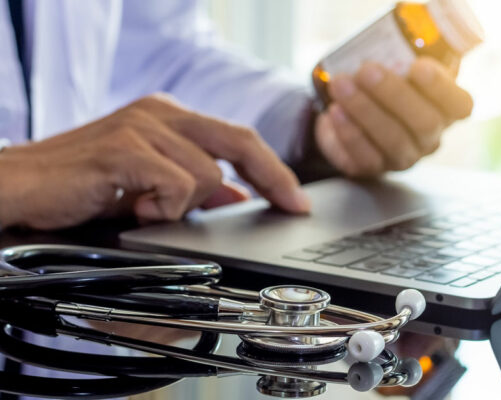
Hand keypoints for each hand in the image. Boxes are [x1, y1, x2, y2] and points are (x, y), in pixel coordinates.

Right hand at [0, 94, 310, 229]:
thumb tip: (235, 199)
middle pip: (241, 142)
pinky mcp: (125, 148)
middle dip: (273, 178)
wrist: (20, 186)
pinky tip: (134, 209)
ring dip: (185, 206)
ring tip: (146, 209)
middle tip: (291, 205)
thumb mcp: (149, 186)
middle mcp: (161, 113)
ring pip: (208, 176)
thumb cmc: (83, 186)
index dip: (273, 169)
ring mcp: (144, 127)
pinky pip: (176, 185)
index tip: (295, 198)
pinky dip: (162, 209)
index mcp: (170, 117)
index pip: (238, 138)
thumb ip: (192, 189)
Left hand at [315, 57, 472, 177]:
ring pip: (393, 140)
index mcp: (446, 109)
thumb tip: (388, 45)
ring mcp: (405, 157)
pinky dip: (349, 133)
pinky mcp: (375, 168)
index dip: (440, 88)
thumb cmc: (384, 85)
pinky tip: (335, 111)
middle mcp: (430, 137)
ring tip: (341, 85)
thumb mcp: (399, 68)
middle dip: (393, 94)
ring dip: (365, 110)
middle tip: (367, 70)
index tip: (418, 66)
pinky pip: (365, 156)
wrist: (352, 114)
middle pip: (424, 123)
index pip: (459, 105)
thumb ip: (402, 60)